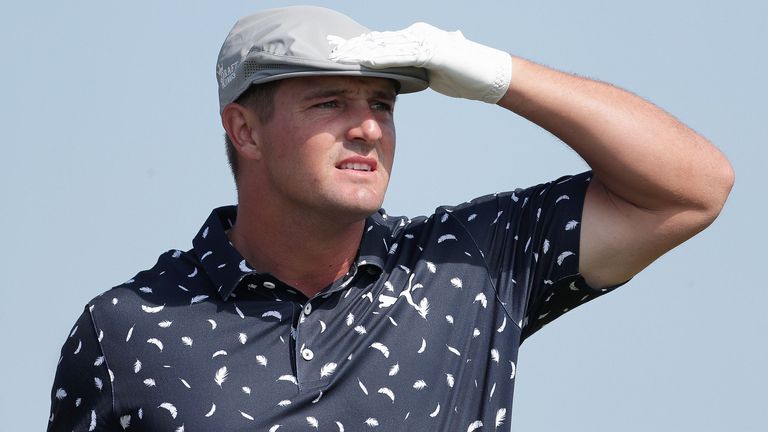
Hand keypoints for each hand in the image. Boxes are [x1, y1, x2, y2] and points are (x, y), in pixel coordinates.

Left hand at [328, 22, 511, 103]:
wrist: (488, 76)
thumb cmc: (463, 75)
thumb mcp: (432, 73)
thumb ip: (416, 71)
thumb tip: (405, 76)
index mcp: (414, 40)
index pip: (380, 44)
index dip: (357, 48)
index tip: (336, 51)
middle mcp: (416, 36)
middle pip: (377, 42)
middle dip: (351, 47)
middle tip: (327, 49)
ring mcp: (424, 41)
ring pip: (386, 46)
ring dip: (360, 52)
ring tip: (339, 56)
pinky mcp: (432, 52)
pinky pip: (402, 55)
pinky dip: (382, 58)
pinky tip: (365, 62)